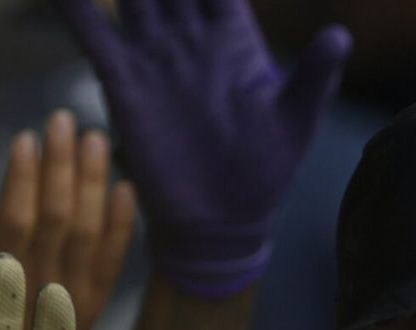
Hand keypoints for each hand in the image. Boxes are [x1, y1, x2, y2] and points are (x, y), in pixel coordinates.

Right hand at [0, 111, 137, 329]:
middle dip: (62, 164)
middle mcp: (38, 290)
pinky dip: (122, 224)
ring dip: (94, 182)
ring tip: (95, 140)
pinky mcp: (90, 310)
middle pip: (59, 216)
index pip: (17, 219)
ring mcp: (71, 302)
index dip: (25, 177)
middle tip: (64, 120)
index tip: (27, 137)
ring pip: (90, 232)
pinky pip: (112, 262)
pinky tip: (125, 188)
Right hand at [52, 0, 349, 296]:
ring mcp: (153, 54)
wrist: (219, 223)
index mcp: (232, 37)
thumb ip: (312, 77)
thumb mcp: (296, 124)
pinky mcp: (122, 80)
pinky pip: (93, 31)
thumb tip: (340, 35)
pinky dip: (75, 3)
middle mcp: (188, 35)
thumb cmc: (264, 172)